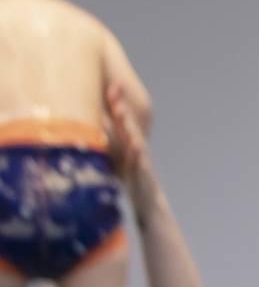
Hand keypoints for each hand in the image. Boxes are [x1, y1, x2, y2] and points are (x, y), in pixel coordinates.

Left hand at [105, 83, 152, 207]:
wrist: (147, 203)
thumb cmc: (128, 179)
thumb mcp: (113, 157)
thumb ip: (103, 141)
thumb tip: (83, 126)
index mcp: (126, 141)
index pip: (119, 117)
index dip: (114, 100)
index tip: (108, 82)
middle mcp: (134, 146)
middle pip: (127, 121)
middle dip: (120, 104)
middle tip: (115, 86)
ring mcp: (140, 158)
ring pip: (134, 137)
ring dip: (128, 124)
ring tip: (122, 111)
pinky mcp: (143, 173)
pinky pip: (140, 161)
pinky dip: (137, 152)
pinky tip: (135, 144)